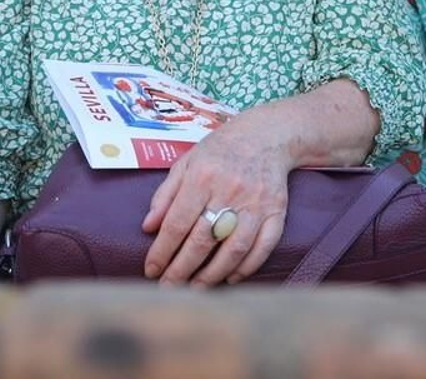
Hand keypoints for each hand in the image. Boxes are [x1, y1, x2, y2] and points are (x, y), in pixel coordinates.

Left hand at [140, 110, 292, 285]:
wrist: (266, 136)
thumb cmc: (219, 150)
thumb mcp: (186, 162)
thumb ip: (165, 195)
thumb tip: (148, 227)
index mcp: (202, 176)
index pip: (177, 223)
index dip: (162, 251)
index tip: (151, 270)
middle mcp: (229, 190)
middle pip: (203, 240)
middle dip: (182, 269)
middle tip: (168, 288)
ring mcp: (256, 203)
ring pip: (233, 249)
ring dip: (212, 274)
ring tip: (195, 289)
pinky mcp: (277, 212)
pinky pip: (263, 247)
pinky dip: (246, 267)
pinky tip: (229, 278)